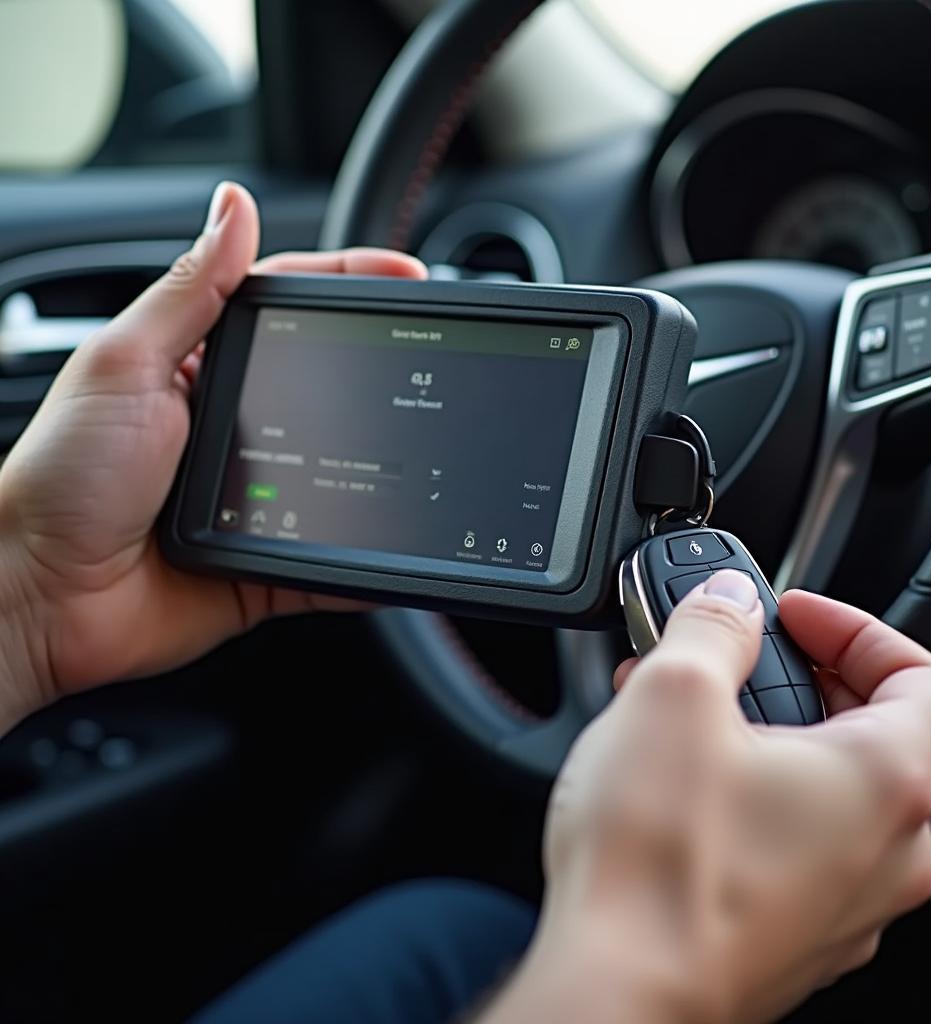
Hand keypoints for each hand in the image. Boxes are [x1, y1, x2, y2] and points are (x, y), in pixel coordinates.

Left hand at [0, 182, 426, 726]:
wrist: (42, 595)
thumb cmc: (63, 475)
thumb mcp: (126, 363)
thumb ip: (188, 291)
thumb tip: (233, 206)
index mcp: (203, 367)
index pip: (290, 308)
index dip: (352, 285)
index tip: (409, 278)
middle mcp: (236, 426)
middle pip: (329, 386)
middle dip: (383, 371)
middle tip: (433, 357)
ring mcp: (259, 496)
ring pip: (342, 471)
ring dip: (383, 462)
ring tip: (428, 446)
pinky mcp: (268, 560)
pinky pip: (332, 557)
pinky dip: (365, 556)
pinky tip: (399, 541)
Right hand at [482, 572, 930, 1023]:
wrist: (616, 995)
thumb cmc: (657, 866)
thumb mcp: (674, 696)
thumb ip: (713, 627)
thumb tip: (729, 601)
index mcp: (885, 783)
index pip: (925, 678)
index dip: (858, 630)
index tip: (795, 618)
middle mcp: (885, 853)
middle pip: (875, 734)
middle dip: (795, 680)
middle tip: (730, 661)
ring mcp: (845, 905)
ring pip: (826, 792)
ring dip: (764, 737)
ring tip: (684, 719)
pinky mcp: (794, 936)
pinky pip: (793, 844)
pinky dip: (750, 796)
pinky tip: (678, 784)